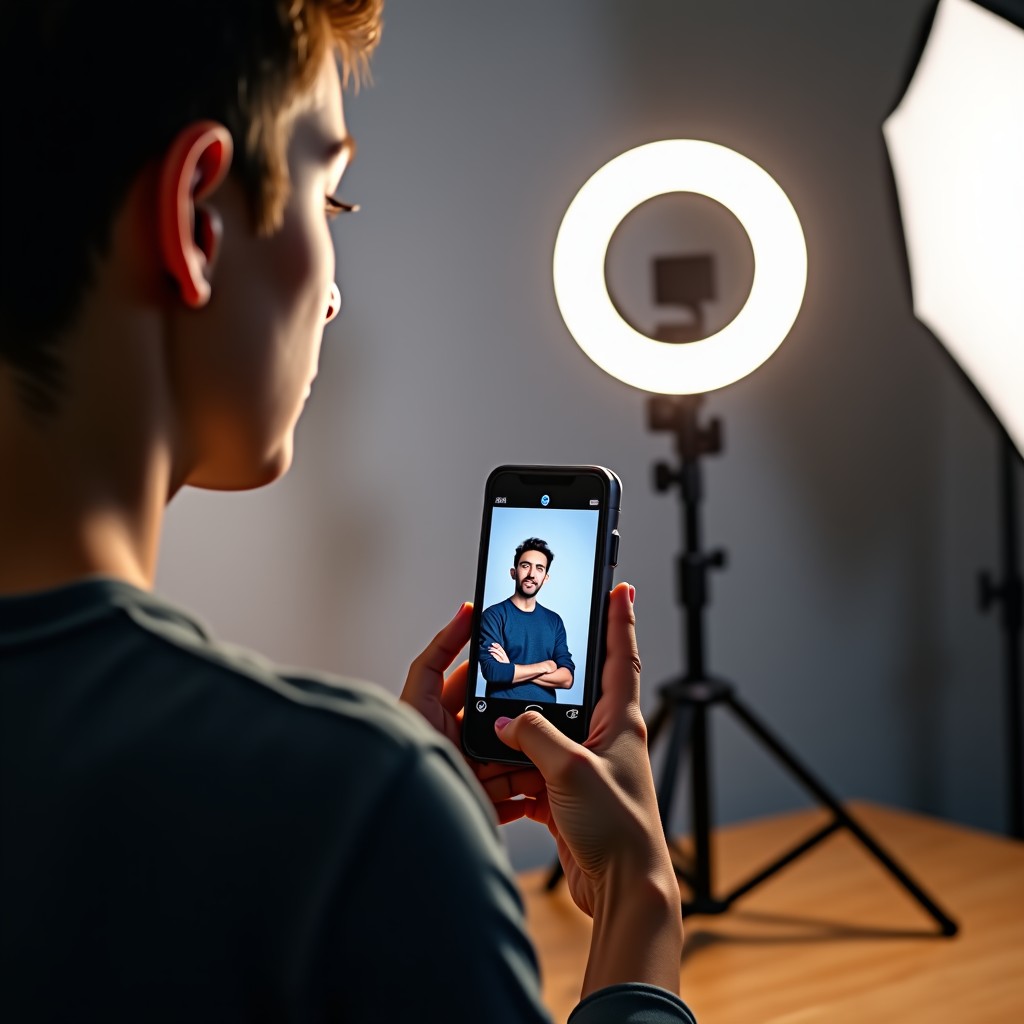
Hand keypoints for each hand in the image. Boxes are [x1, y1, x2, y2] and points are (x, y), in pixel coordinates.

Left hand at [400, 604, 544, 816]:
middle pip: (502, 725)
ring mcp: (472, 775)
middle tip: (547, 709)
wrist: (402, 810)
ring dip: (531, 755)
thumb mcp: (420, 692)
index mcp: (444, 717)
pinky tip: (543, 782)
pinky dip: (528, 790)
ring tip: (551, 746)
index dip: (500, 675)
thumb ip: (439, 652)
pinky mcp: (482, 802)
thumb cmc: (402, 749)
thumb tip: (465, 611)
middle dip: (522, 720)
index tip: (526, 662)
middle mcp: (458, 745)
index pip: (478, 688)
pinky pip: (514, 797)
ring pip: (514, 759)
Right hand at [493, 583, 681, 993]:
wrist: (622, 888)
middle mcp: (607, 740)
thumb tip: (507, 721)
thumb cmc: (618, 828)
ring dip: (524, 731)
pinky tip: (499, 775)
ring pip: (548, 734)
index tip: (621, 586)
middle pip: (579, 692)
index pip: (623, 657)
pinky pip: (535, 772)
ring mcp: (587, 769)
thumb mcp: (572, 769)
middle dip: (556, 673)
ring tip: (501, 721)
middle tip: (540, 645)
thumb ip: (535, 735)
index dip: (621, 619)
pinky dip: (515, 772)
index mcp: (622, 721)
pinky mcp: (568, 797)